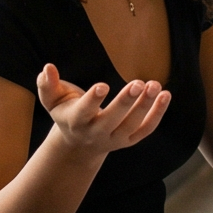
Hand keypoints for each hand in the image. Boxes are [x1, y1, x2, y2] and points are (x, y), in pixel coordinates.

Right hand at [36, 64, 171, 155]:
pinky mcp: (130, 140)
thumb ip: (47, 85)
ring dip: (145, 106)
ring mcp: (115, 139)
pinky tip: (165, 95)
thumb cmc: (66, 114)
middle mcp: (96, 133)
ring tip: (154, 85)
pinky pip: (146, 129)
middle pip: (112, 120)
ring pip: (132, 125)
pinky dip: (157, 113)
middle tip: (138, 83)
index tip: (103, 85)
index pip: (85, 112)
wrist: (78, 144)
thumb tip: (47, 68)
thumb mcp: (52, 101)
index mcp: (76, 121)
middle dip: (125, 102)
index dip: (93, 100)